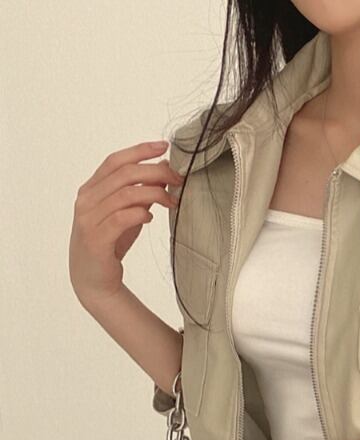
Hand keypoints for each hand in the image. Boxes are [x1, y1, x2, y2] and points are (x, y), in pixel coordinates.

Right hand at [69, 140, 183, 304]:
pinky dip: (140, 214)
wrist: (92, 279)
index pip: (116, 161)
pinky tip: (151, 217)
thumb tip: (164, 170)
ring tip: (172, 202)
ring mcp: (89, 219)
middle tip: (179, 179)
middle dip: (155, 172)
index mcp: (91, 189)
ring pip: (125, 194)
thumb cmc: (110, 243)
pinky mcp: (96, 239)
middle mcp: (87, 200)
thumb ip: (141, 193)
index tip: (164, 146)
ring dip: (154, 194)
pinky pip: (121, 218)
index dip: (140, 151)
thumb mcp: (128, 214)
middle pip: (124, 174)